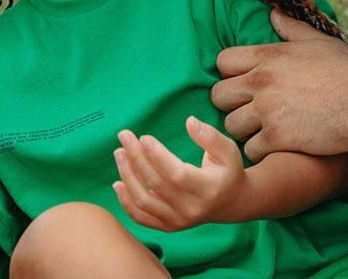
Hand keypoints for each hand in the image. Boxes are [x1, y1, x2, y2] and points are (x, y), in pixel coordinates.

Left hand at [111, 116, 245, 231]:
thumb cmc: (227, 171)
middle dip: (136, 158)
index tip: (143, 137)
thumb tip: (190, 122)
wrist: (230, 203)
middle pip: (156, 184)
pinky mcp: (168, 226)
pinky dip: (125, 201)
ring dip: (127, 176)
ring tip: (119, 153)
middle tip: (124, 136)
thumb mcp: (228, 151)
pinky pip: (140, 217)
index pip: (177, 174)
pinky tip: (117, 182)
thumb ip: (210, 136)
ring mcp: (178, 221)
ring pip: (143, 201)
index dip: (158, 156)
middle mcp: (192, 209)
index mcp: (208, 189)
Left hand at [211, 10, 347, 161]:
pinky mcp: (278, 138)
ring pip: (231, 125)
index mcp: (269, 56)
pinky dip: (261, 151)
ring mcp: (267, 111)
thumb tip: (273, 13)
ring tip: (262, 130)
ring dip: (244, 130)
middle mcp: (262, 81)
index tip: (244, 83)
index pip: (222, 61)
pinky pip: (250, 149)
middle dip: (230, 103)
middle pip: (218, 95)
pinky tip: (276, 147)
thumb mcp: (320, 41)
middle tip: (248, 110)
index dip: (230, 74)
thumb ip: (292, 28)